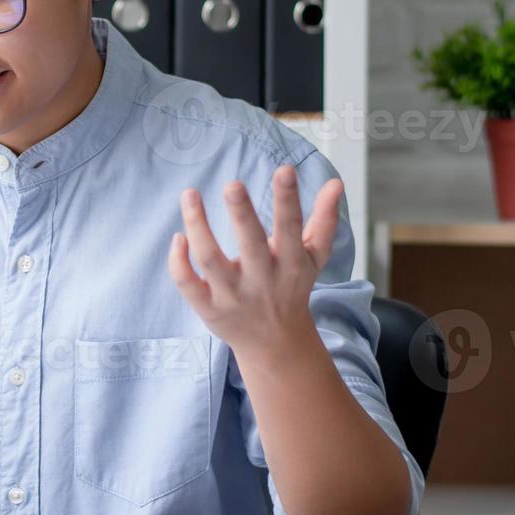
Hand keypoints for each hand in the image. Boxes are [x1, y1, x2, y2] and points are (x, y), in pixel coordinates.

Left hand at [167, 164, 341, 363]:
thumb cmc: (293, 288)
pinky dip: (178, 262)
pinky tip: (179, 236)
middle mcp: (261, 280)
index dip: (288, 199)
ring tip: (190, 194)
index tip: (285, 170)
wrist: (276, 345)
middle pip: (250, 245)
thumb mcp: (315, 257)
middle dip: (242, 214)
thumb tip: (335, 182)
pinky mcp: (208, 309)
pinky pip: (187, 284)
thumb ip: (324, 219)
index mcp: (290, 262)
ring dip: (197, 227)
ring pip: (209, 260)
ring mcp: (232, 296)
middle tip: (233, 184)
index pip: (290, 227)